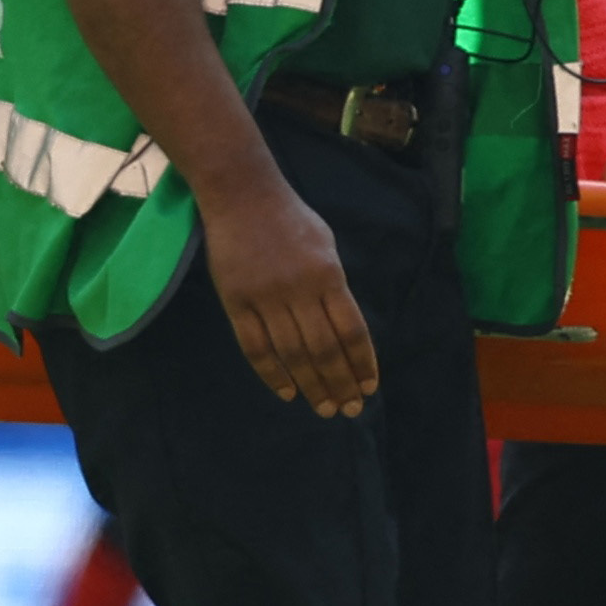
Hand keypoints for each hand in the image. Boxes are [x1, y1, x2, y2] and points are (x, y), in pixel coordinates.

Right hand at [201, 172, 378, 417]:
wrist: (242, 195)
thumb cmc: (292, 219)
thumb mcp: (327, 246)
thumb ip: (334, 288)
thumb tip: (344, 330)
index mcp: (329, 276)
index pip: (351, 330)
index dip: (362, 363)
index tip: (369, 388)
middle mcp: (300, 290)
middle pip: (324, 349)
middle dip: (340, 384)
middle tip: (349, 411)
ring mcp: (265, 298)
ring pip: (292, 354)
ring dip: (311, 386)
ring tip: (324, 408)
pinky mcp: (236, 302)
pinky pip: (255, 347)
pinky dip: (272, 374)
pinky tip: (287, 392)